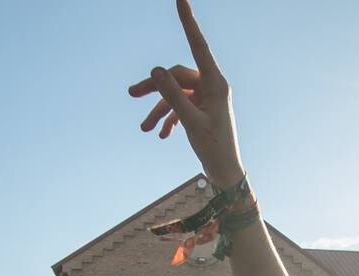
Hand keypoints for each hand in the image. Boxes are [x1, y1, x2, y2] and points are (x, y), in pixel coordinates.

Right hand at [129, 0, 244, 186]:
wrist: (226, 172)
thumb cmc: (215, 148)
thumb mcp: (191, 122)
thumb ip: (173, 97)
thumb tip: (156, 70)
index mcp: (216, 83)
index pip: (198, 45)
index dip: (187, 20)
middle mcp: (212, 85)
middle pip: (175, 75)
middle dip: (154, 87)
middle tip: (131, 95)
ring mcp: (206, 97)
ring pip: (174, 93)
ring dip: (158, 109)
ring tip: (144, 129)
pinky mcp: (201, 109)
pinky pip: (179, 106)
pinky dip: (168, 118)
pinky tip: (160, 135)